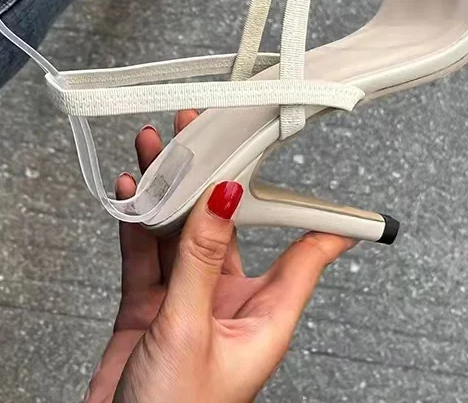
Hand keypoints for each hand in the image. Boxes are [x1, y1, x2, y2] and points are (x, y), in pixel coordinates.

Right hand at [86, 111, 356, 402]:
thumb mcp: (189, 329)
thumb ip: (200, 260)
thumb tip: (224, 200)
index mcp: (263, 318)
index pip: (305, 255)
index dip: (323, 220)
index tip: (337, 186)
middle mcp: (229, 305)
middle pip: (229, 228)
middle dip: (215, 181)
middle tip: (207, 137)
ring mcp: (187, 304)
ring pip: (180, 233)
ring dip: (166, 192)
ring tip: (157, 150)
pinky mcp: (150, 308)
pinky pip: (145, 254)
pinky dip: (136, 222)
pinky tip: (131, 192)